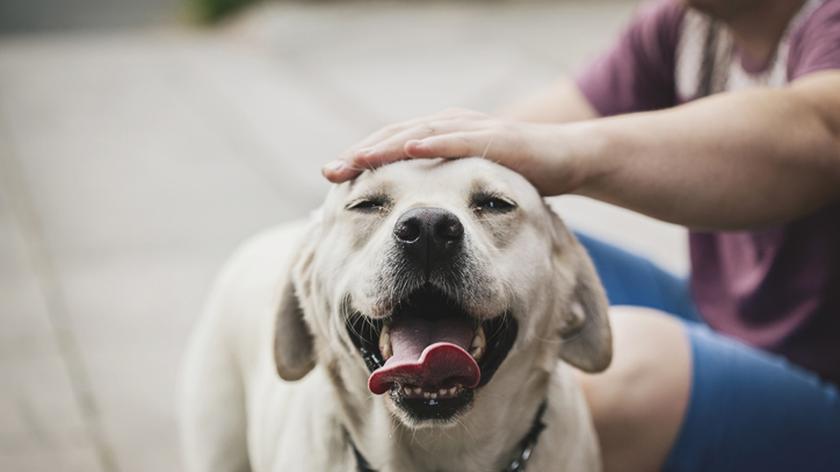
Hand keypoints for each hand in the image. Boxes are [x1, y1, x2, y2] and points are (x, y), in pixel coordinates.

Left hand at [322, 108, 589, 195]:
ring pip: (421, 133)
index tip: (331, 179)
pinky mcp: (497, 138)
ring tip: (357, 159)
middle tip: (330, 172)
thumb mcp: (471, 185)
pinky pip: (460, 139)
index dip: (362, 160)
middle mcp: (450, 126)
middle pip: (396, 137)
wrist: (568, 159)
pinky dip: (434, 141)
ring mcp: (473, 129)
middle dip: (362, 154)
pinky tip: (410, 147)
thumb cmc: (517, 174)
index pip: (392, 146)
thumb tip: (410, 217)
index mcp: (440, 137)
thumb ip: (443, 190)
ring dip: (387, 146)